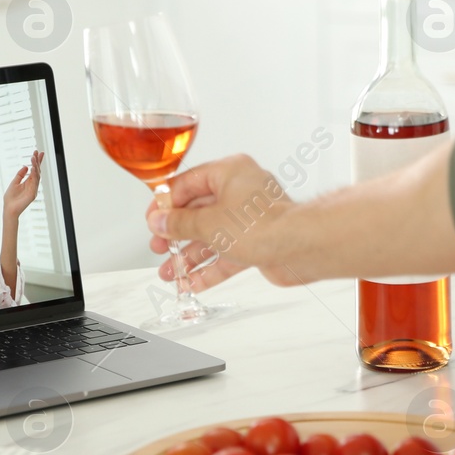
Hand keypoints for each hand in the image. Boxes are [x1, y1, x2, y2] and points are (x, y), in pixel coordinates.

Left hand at [3, 150, 43, 218]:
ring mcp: (33, 189)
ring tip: (33, 157)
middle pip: (37, 171)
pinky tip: (33, 167)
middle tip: (37, 152)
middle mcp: (32, 185)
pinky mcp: (33, 194)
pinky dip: (34, 174)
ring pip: (37, 175)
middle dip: (38, 161)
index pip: (34, 170)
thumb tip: (26, 166)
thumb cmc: (10, 198)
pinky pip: (35, 182)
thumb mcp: (14, 183)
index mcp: (28, 182)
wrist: (9, 209)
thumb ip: (20, 175)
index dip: (37, 161)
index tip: (38, 152)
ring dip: (36, 166)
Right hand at [146, 155, 300, 290]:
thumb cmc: (264, 224)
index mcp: (229, 172)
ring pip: (212, 236)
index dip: (166, 204)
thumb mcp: (208, 223)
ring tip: (170, 273)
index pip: (187, 183)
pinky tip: (192, 282)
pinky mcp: (258, 241)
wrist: (300, 247)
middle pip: (199, 212)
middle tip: (159, 247)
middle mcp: (241, 190)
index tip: (153, 220)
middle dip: (177, 235)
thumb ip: (179, 223)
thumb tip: (160, 221)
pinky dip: (210, 268)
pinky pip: (227, 254)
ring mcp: (250, 217)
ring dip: (190, 256)